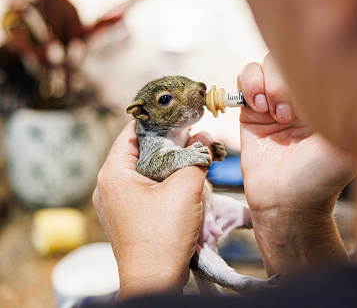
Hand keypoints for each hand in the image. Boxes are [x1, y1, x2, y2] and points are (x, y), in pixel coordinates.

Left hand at [93, 122, 206, 299]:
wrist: (154, 282)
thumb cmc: (163, 237)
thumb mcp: (186, 190)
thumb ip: (197, 157)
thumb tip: (206, 138)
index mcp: (113, 173)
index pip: (134, 130)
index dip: (161, 121)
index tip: (184, 117)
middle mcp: (108, 185)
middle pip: (141, 150)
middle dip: (171, 144)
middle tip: (195, 139)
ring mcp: (116, 203)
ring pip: (146, 170)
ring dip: (170, 164)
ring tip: (194, 161)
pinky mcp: (127, 216)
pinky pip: (146, 189)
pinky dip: (165, 182)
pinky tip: (184, 185)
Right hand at [238, 53, 354, 275]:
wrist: (286, 205)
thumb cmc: (321, 178)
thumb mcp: (347, 142)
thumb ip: (353, 107)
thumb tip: (355, 69)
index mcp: (328, 99)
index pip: (316, 61)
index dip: (304, 74)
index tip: (306, 106)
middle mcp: (302, 98)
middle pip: (287, 58)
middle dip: (282, 81)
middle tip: (287, 116)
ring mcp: (275, 103)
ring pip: (264, 65)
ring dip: (263, 83)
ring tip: (271, 113)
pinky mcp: (251, 113)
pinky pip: (244, 80)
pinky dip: (247, 86)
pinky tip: (257, 109)